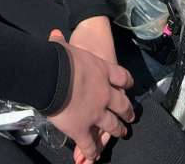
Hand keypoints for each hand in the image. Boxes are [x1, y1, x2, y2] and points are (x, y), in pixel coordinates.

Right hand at [67, 18, 117, 161]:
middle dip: (127, 111)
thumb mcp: (64, 47)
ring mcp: (96, 113)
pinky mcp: (83, 129)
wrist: (54, 76)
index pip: (122, 77)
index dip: (126, 82)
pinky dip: (92, 151)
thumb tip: (55, 34)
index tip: (128, 85)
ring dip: (117, 131)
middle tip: (130, 116)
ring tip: (121, 133)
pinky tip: (93, 154)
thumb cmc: (59, 59)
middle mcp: (105, 94)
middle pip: (122, 105)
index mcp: (103, 72)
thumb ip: (62, 42)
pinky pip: (90, 144)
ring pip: (112, 126)